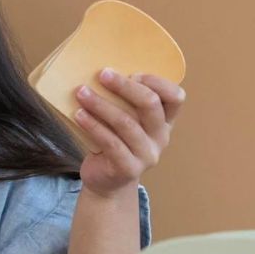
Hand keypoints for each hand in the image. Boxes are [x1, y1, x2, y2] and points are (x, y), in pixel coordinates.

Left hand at [74, 68, 185, 198]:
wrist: (106, 182)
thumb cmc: (114, 142)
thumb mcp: (124, 120)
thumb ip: (123, 102)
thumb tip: (100, 71)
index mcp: (164, 121)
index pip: (175, 97)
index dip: (157, 82)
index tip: (132, 72)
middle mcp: (160, 137)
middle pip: (150, 105)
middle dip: (125, 86)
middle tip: (102, 74)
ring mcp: (146, 155)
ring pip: (126, 123)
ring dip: (101, 104)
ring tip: (81, 93)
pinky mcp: (128, 168)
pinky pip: (110, 142)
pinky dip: (93, 125)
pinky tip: (79, 115)